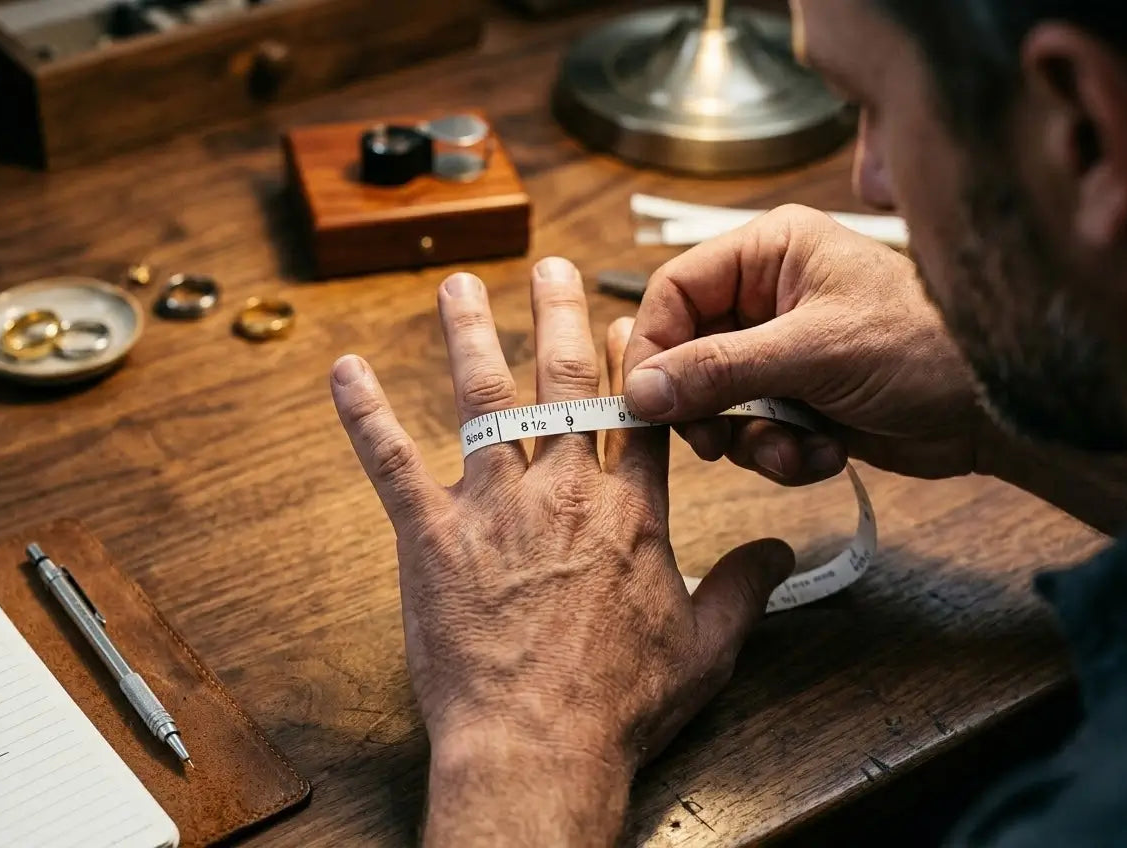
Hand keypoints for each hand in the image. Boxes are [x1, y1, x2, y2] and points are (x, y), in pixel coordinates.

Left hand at [331, 257, 793, 846]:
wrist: (540, 746)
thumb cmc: (621, 705)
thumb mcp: (708, 649)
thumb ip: (746, 589)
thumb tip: (781, 551)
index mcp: (631, 512)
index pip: (636, 413)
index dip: (631, 363)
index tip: (623, 321)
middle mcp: (565, 491)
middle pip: (564, 382)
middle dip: (558, 315)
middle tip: (551, 266)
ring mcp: (494, 507)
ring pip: (484, 400)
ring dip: (470, 335)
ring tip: (460, 286)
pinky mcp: (432, 536)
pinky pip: (392, 461)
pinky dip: (365, 413)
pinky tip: (345, 370)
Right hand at [623, 205, 983, 483]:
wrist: (1001, 410)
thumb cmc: (924, 349)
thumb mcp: (814, 352)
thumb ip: (719, 370)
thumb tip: (639, 391)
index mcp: (770, 252)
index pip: (674, 291)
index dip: (651, 346)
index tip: (644, 400)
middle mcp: (766, 297)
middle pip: (686, 353)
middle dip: (703, 406)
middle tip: (713, 442)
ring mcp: (780, 351)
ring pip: (714, 403)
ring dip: (748, 439)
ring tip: (794, 449)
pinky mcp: (796, 399)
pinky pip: (751, 432)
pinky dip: (779, 454)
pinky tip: (825, 456)